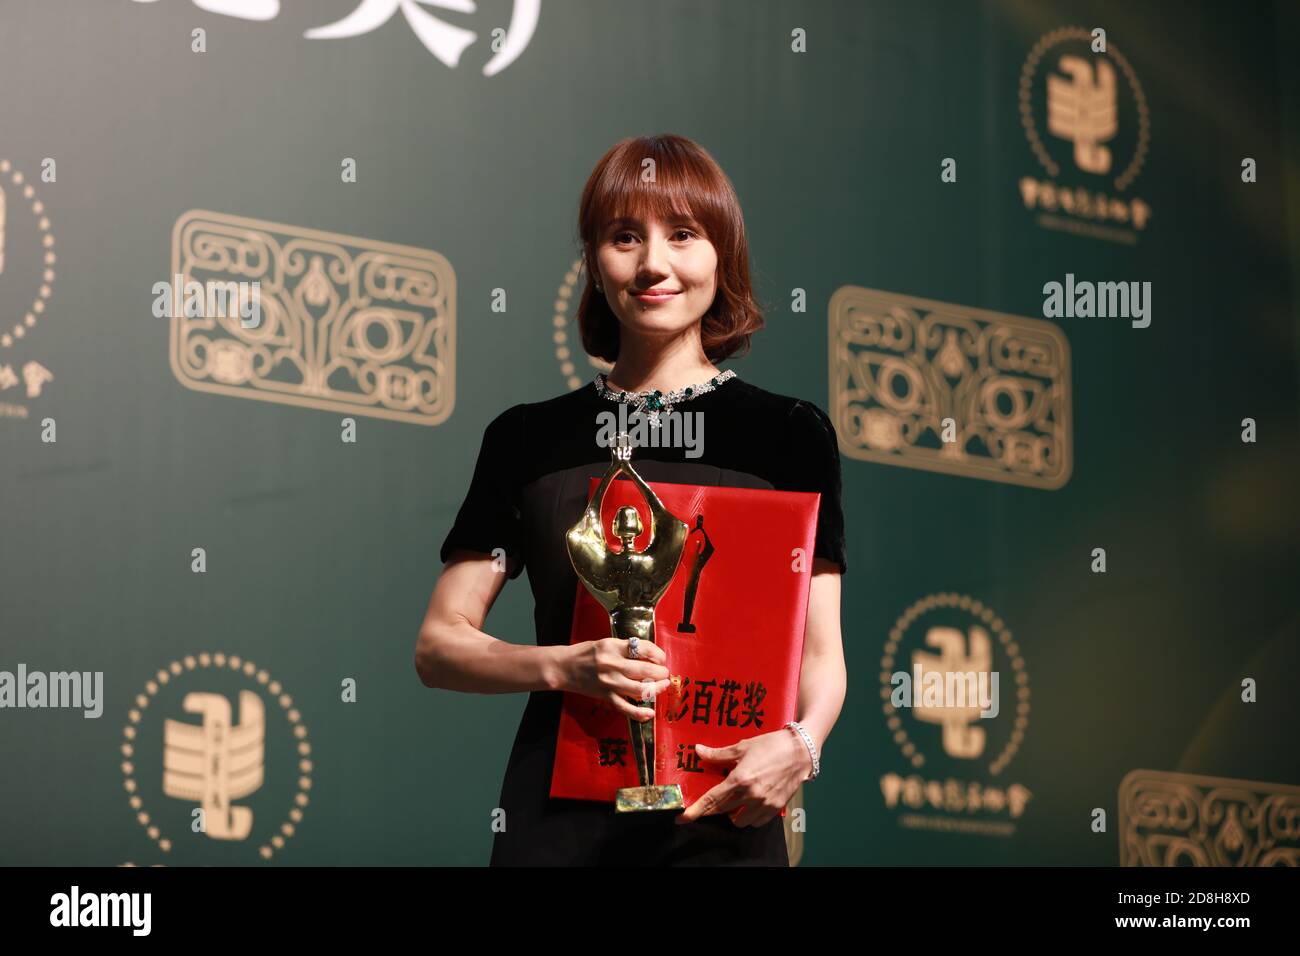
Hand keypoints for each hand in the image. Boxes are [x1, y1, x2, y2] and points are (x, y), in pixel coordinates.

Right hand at [559, 638, 670, 721]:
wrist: (563, 667)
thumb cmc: (585, 653)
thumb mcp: (605, 643)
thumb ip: (625, 649)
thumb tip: (650, 656)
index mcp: (612, 646)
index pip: (643, 648)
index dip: (658, 653)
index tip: (661, 658)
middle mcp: (612, 664)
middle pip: (645, 669)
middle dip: (661, 672)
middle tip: (665, 673)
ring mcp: (609, 682)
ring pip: (640, 689)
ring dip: (656, 688)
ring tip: (662, 685)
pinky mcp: (605, 696)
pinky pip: (625, 707)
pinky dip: (639, 713)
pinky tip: (650, 713)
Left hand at [675, 729, 811, 827]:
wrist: (800, 751)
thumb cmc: (771, 745)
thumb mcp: (742, 747)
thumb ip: (718, 754)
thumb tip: (698, 751)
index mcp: (740, 779)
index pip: (712, 800)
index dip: (695, 811)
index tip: (682, 818)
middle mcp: (751, 795)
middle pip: (722, 811)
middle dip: (712, 809)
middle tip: (709, 803)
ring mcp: (764, 804)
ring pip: (739, 821)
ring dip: (733, 813)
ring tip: (735, 800)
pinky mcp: (775, 808)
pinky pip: (756, 821)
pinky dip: (750, 816)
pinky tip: (750, 803)